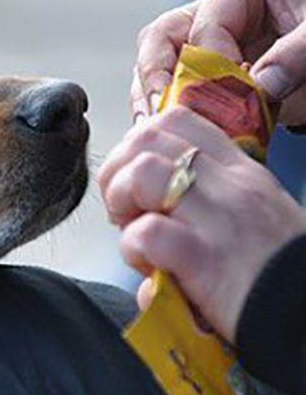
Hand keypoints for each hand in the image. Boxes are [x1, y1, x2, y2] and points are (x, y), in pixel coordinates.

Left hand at [97, 106, 305, 342]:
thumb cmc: (278, 275)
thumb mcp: (252, 219)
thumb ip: (205, 205)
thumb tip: (153, 214)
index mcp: (240, 172)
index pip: (176, 120)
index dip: (137, 144)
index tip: (134, 178)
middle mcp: (230, 186)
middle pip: (147, 139)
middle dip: (117, 170)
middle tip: (122, 209)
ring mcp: (219, 219)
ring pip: (142, 173)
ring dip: (120, 199)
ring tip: (130, 229)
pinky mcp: (205, 260)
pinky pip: (146, 233)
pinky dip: (131, 247)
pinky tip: (147, 264)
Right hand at [131, 0, 305, 125]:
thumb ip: (298, 54)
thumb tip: (261, 84)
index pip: (205, 25)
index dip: (212, 63)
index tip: (233, 94)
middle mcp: (205, 13)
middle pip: (159, 40)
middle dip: (156, 78)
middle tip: (162, 109)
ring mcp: (195, 47)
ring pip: (152, 69)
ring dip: (152, 100)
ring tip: (155, 126)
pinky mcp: (194, 79)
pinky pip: (166, 95)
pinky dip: (164, 115)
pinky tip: (167, 133)